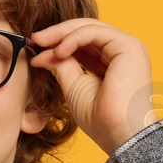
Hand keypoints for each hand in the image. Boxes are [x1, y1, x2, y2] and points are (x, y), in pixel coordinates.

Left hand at [28, 19, 155, 155]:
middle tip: (34, 39)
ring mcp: (127, 47)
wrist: (119, 134)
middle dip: (57, 34)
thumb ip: (61, 66)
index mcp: (113, 62)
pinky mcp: (127, 46)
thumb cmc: (102, 119)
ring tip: (40, 43)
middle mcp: (122, 52)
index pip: (84, 44)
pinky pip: (94, 32)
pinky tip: (58, 51)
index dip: (59, 43)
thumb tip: (42, 53)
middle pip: (86, 31)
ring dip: (61, 34)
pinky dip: (72, 38)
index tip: (36, 51)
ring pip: (89, 28)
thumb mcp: (74, 87)